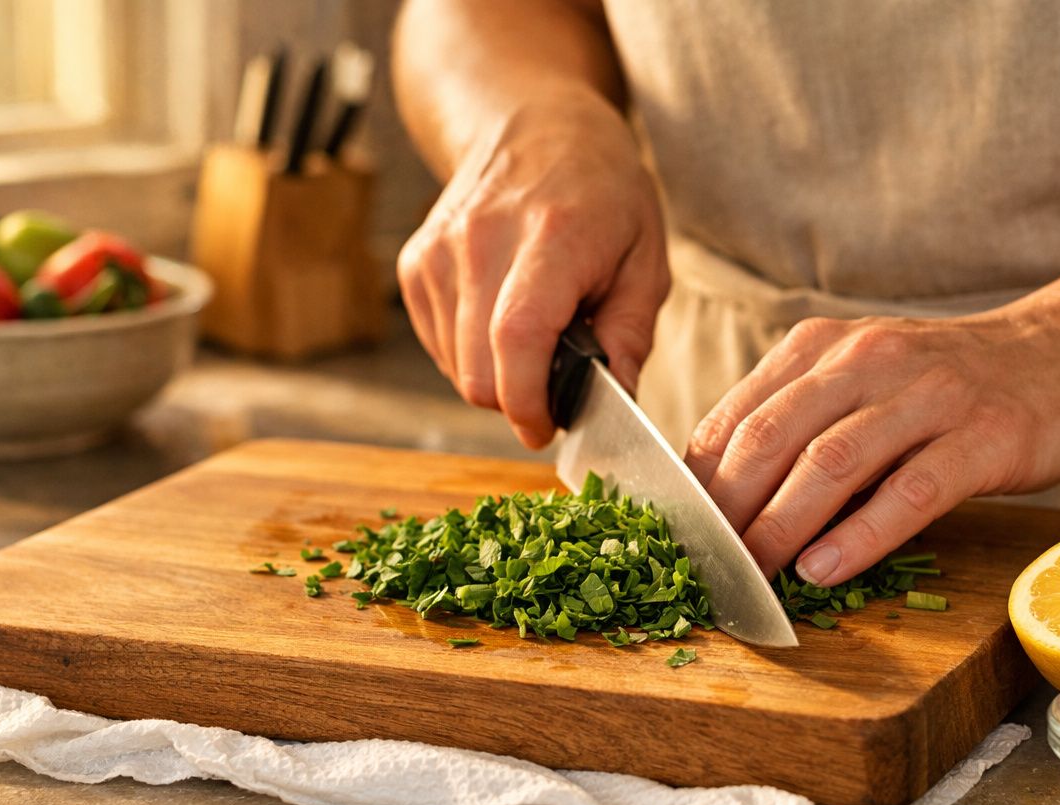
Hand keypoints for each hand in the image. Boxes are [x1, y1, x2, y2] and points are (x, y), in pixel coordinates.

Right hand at [398, 90, 669, 448]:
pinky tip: (501, 320)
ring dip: (498, 377)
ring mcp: (439, 251)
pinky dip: (472, 355)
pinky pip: (439, 348)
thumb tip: (614, 401)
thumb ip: (630, 337)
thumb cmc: (601, 193)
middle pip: (480, 371)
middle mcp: (483, 240)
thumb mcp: (645, 258)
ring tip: (535, 336)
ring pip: (457, 369)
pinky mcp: (414, 264)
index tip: (548, 427)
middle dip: (518, 401)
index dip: (529, 402)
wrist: (531, 123)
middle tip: (557, 386)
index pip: (518, 337)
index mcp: (552, 235)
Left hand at [684, 299, 1059, 584]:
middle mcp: (867, 359)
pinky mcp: (984, 437)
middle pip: (771, 437)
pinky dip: (860, 535)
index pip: (736, 416)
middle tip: (706, 566)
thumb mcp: (860, 382)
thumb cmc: (945, 386)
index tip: (675, 534)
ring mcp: (928, 396)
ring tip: (753, 576)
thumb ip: (796, 424)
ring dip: (781, 527)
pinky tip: (825, 569)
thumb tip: (720, 500)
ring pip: (831, 463)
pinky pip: (909, 490)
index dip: (697, 481)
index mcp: (821, 347)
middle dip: (727, 509)